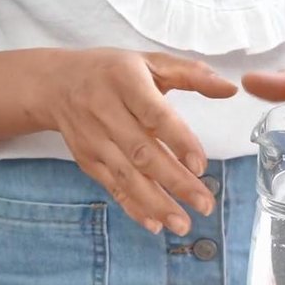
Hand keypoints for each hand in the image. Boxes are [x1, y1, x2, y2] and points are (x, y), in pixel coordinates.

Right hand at [37, 48, 237, 234]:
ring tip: (183, 223)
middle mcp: (105, 111)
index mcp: (125, 81)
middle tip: (204, 204)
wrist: (55, 83)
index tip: (200, 165)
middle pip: (142, 152)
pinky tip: (155, 224)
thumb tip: (229, 89)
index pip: (154, 115)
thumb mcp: (150, 61)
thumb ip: (192, 74)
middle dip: (175, 182)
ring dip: (156, 203)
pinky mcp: (87, 159)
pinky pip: (112, 186)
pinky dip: (133, 207)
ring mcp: (93, 139)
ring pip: (126, 176)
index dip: (178, 141)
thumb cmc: (112, 71)